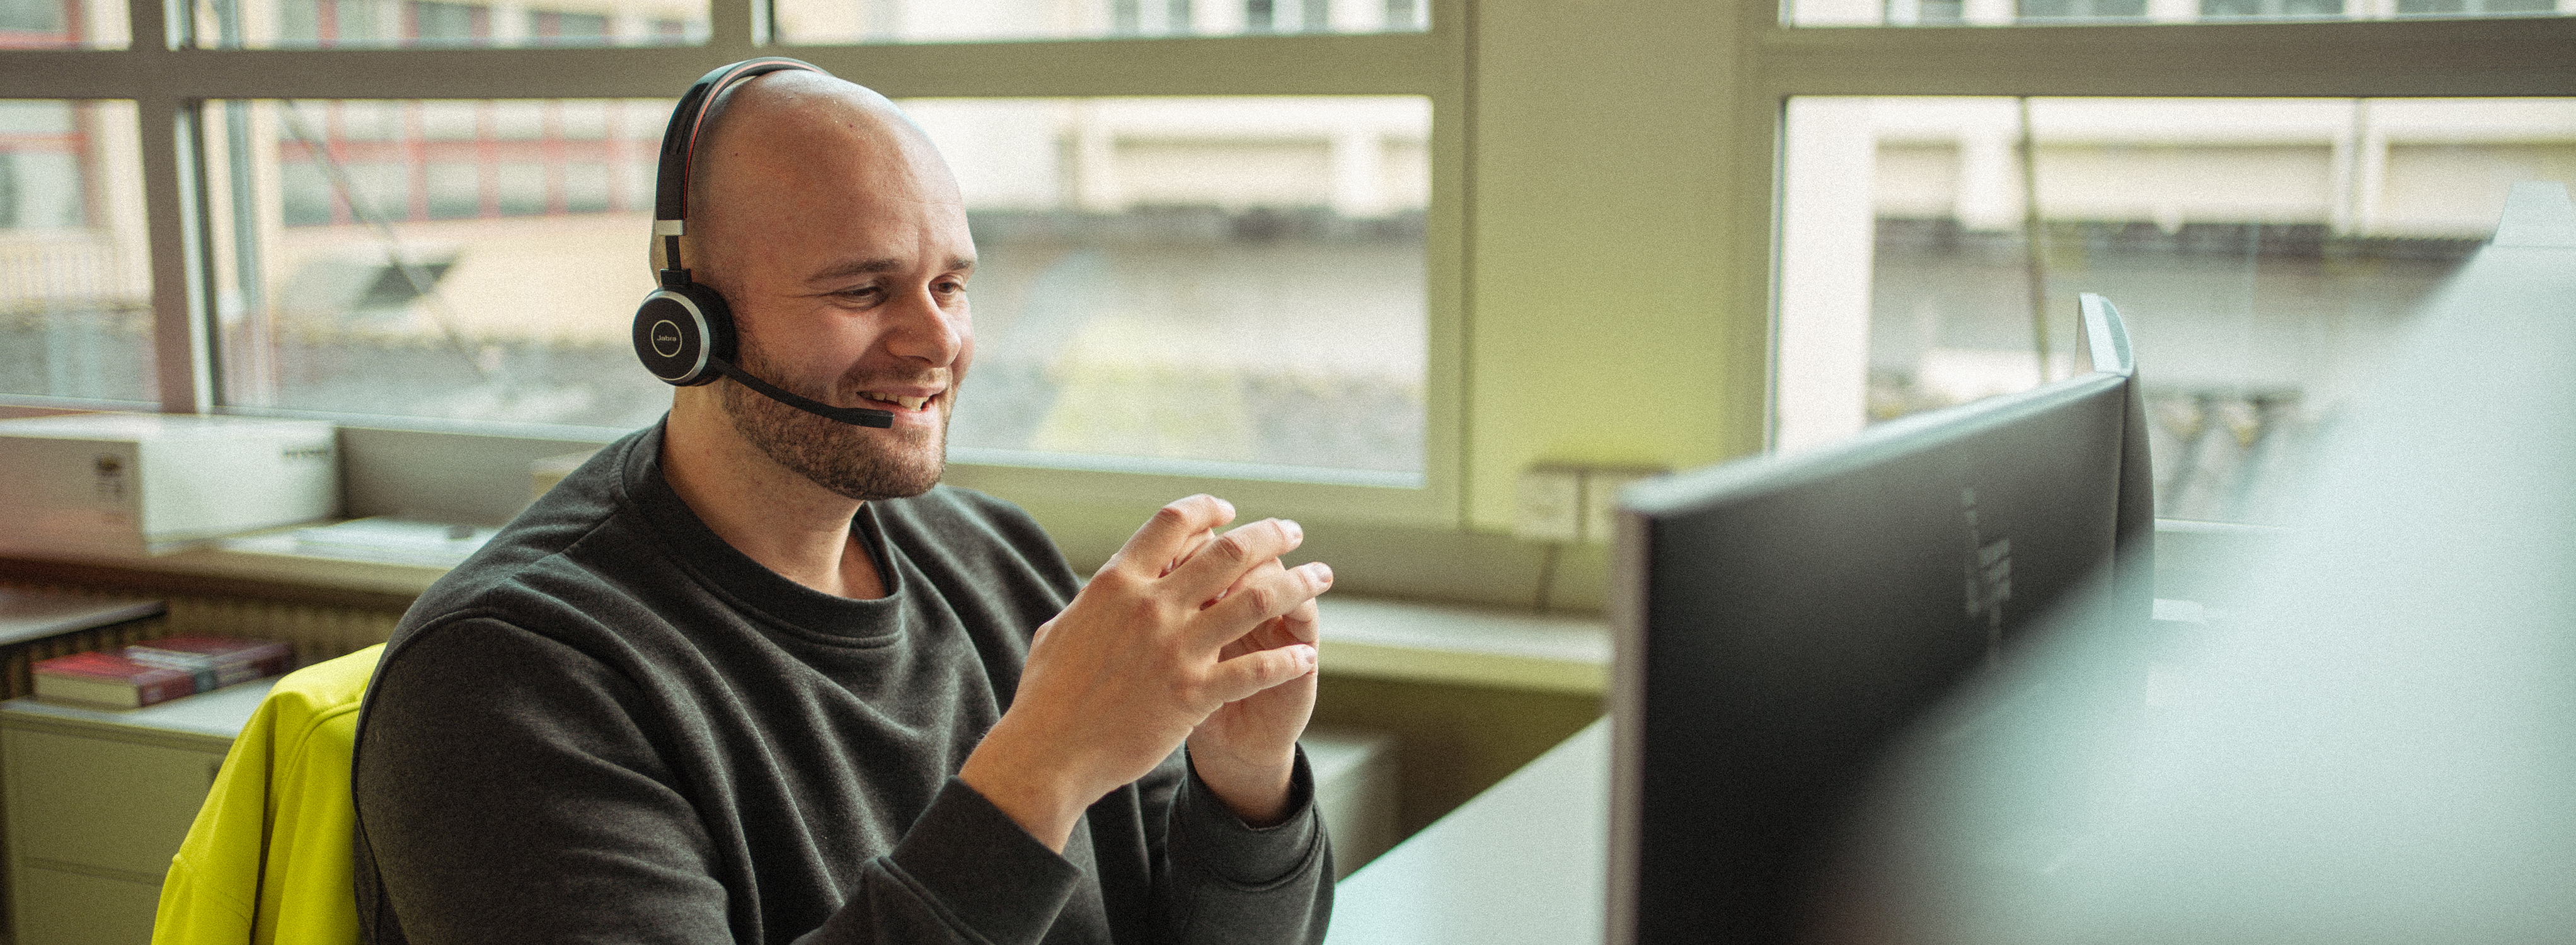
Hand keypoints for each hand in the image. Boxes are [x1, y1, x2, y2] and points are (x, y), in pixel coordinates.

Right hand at [959, 495, 1331, 850]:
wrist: (1048, 754)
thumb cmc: (1047, 696)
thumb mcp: (1062, 628)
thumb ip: (1095, 602)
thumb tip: (1107, 586)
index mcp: (1117, 583)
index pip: (1173, 523)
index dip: (1208, 510)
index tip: (1229, 512)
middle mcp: (1151, 607)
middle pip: (1228, 551)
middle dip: (1270, 535)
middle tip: (1294, 532)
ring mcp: (1176, 649)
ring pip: (1256, 600)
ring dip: (1298, 584)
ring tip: (1321, 576)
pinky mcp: (1193, 694)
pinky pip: (1256, 669)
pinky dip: (1287, 659)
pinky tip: (1305, 655)